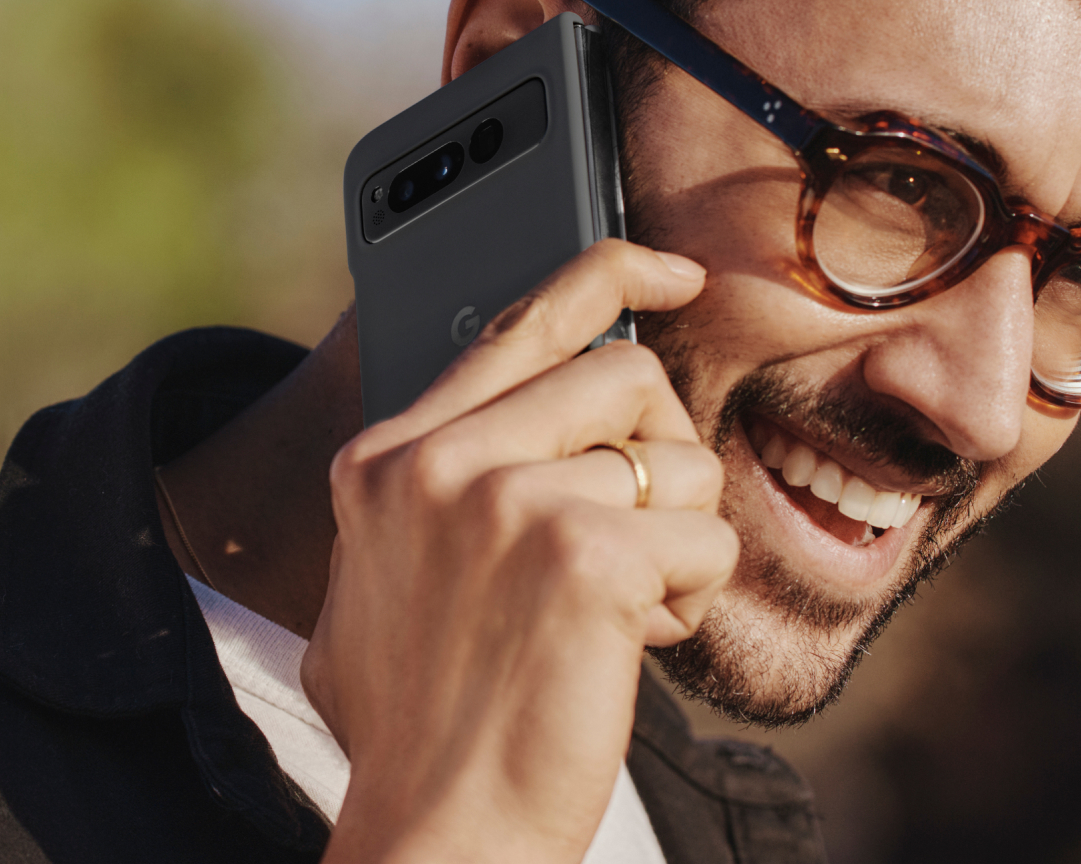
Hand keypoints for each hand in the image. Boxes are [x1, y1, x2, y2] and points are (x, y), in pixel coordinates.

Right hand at [305, 239, 738, 862]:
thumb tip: (501, 436)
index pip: (519, 323)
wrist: (435, 831)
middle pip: (623, 375)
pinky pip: (703, 535)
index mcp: (386, 460)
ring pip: (676, 459)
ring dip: (676, 540)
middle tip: (638, 542)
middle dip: (661, 457)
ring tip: (622, 616)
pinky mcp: (585, 556)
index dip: (613, 274)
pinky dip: (690, 599)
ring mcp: (508, 500)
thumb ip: (426, 501)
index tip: (675, 272)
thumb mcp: (378, 588)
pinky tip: (633, 649)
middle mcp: (437, 461)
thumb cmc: (417, 733)